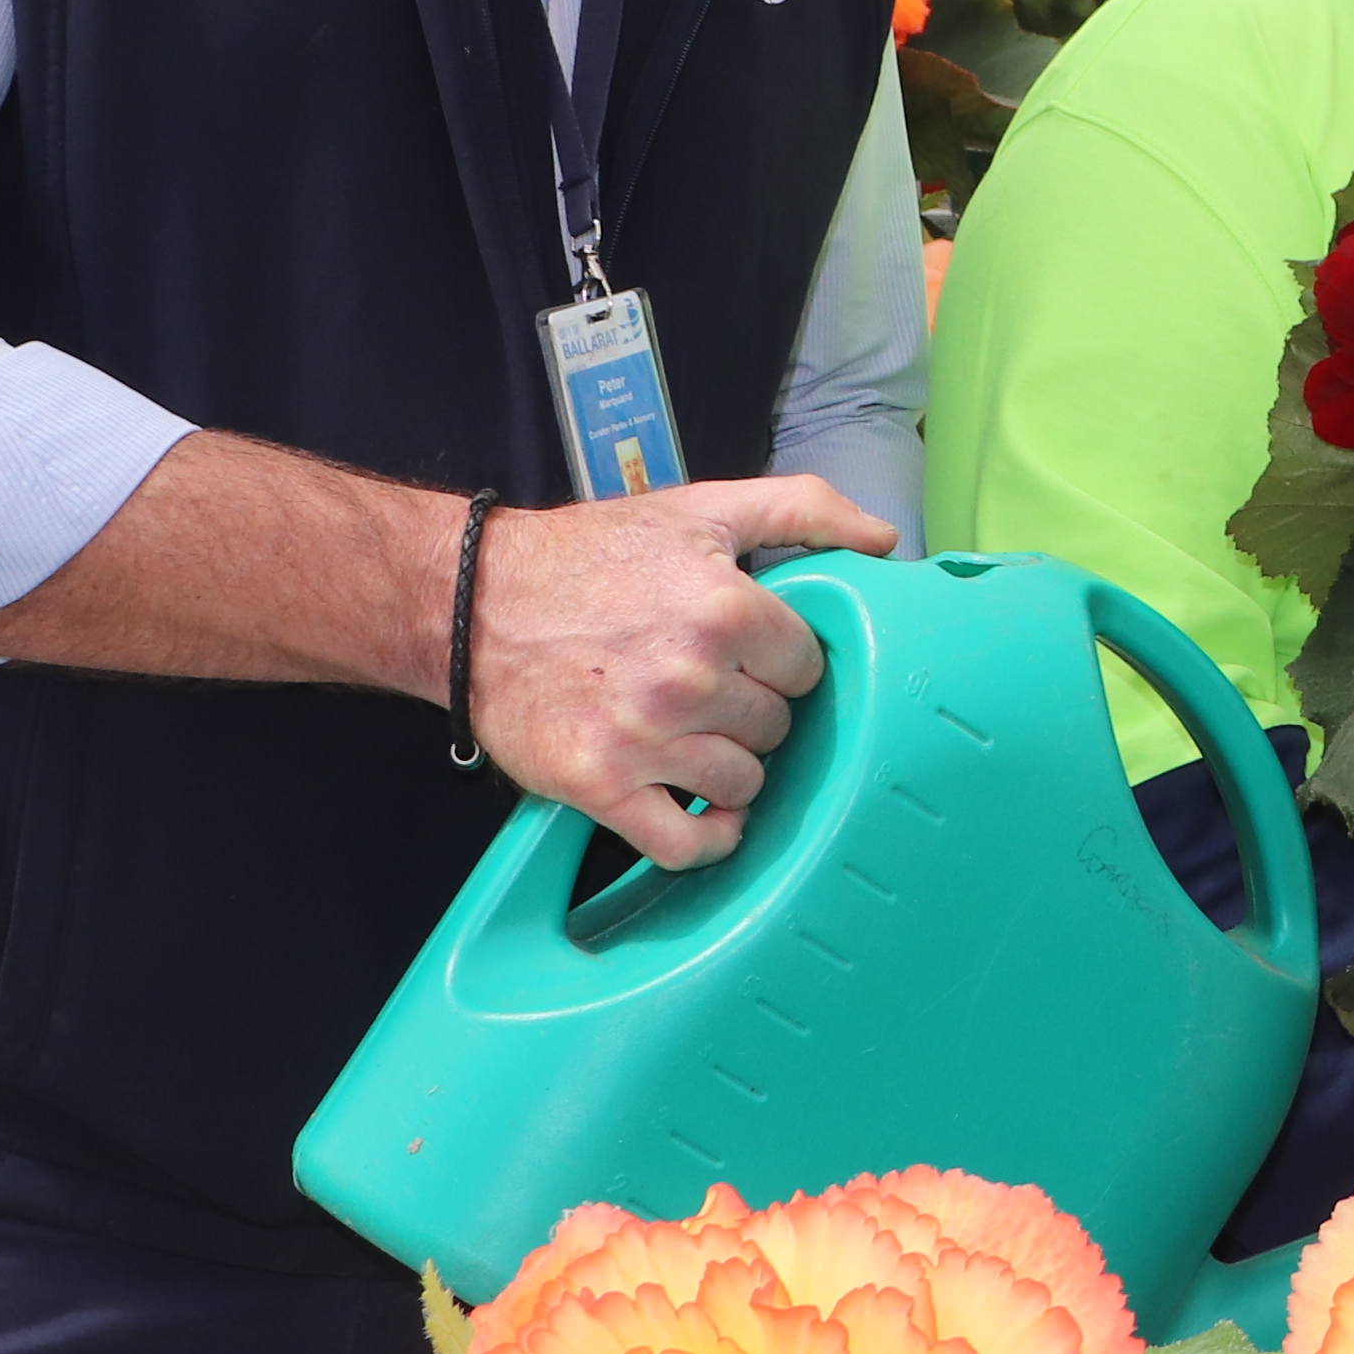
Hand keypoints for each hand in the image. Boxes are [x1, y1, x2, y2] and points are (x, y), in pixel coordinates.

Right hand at [464, 474, 894, 867]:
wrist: (470, 603)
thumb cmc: (588, 555)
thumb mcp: (700, 509)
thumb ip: (801, 511)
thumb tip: (884, 542)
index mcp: (727, 609)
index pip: (807, 667)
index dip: (780, 663)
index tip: (747, 656)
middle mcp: (691, 677)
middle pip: (776, 728)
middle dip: (751, 712)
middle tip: (707, 692)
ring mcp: (645, 738)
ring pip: (742, 785)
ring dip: (727, 771)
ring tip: (691, 740)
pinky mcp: (600, 786)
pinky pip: (686, 844)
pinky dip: (706, 840)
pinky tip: (704, 815)